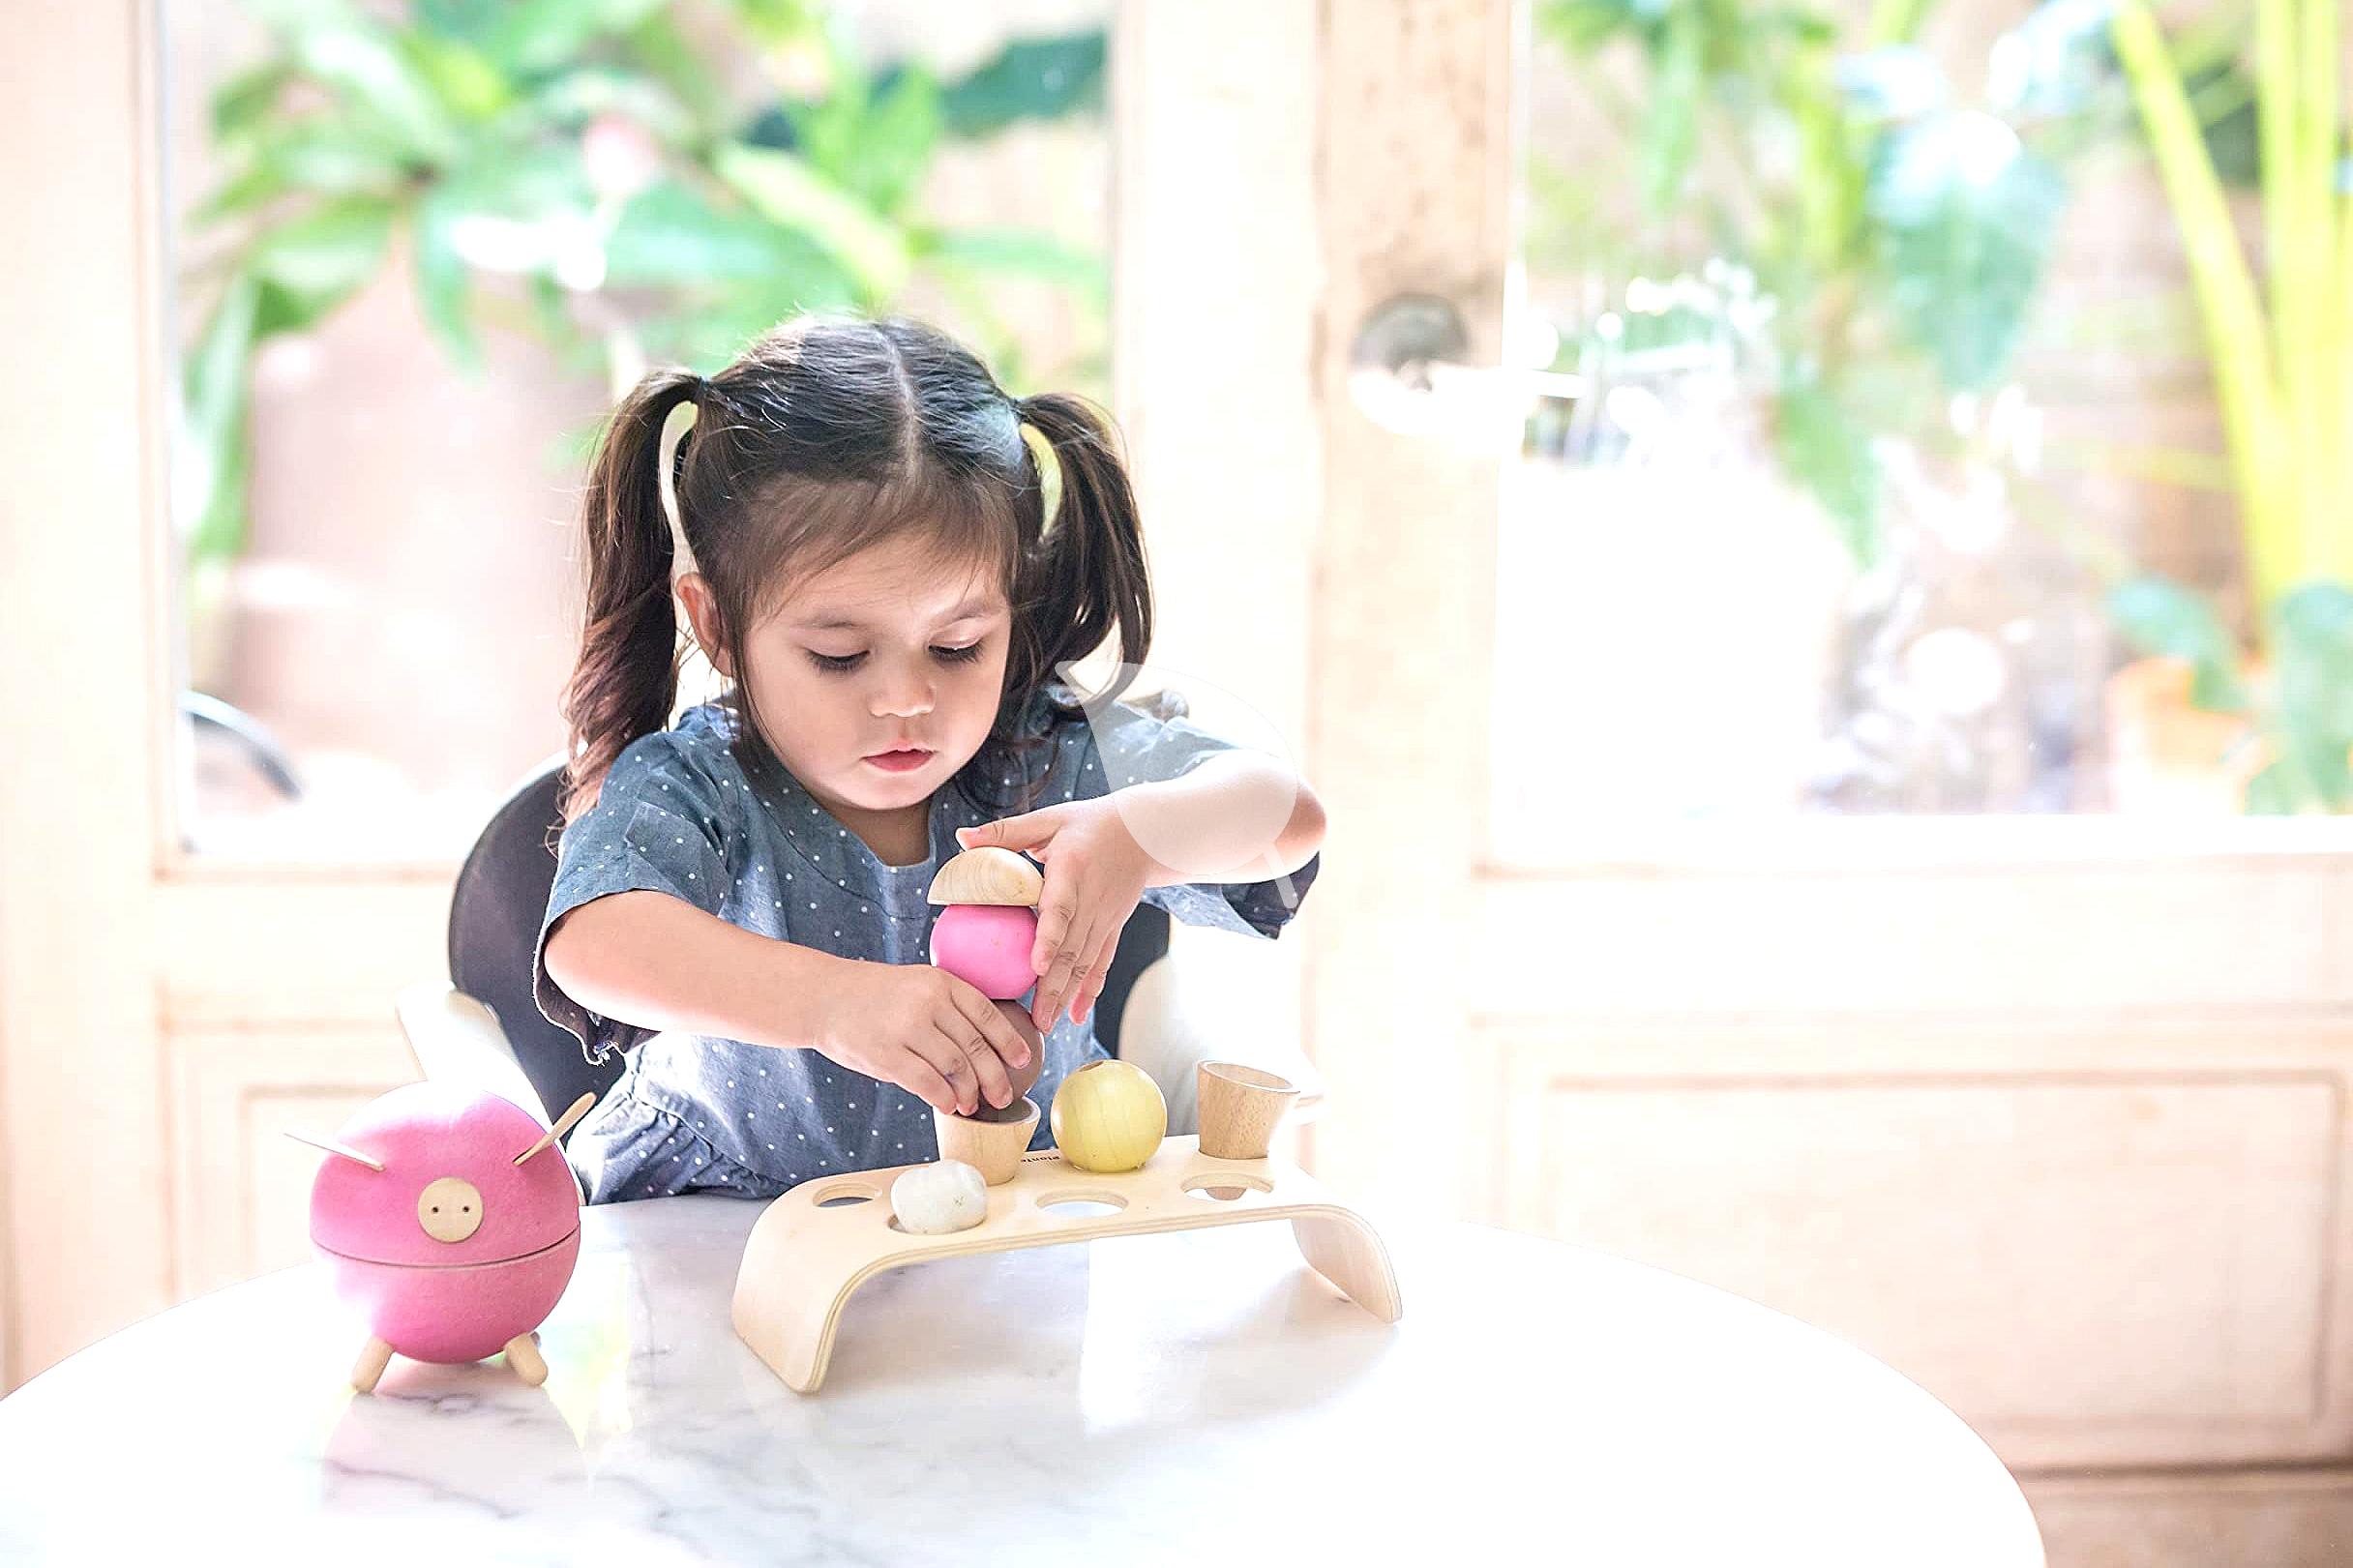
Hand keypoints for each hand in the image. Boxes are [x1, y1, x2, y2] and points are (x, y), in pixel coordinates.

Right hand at [807, 960, 1035, 1116]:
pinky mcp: (886, 1054)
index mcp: (940, 982)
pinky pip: (928, 1083)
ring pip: (955, 1068)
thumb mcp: (916, 984)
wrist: (823, 997)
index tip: (1023, 1060)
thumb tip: (986, 1048)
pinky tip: (948, 1105)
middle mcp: (928, 1001)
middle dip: (995, 1077)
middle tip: (1004, 1096)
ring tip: (972, 1104)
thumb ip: (947, 1007)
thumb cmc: (873, 996)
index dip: (1009, 1041)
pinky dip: (944, 1098)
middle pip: (975, 1045)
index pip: (987, 1013)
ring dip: (969, 1092)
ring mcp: (906, 1027)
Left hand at [956, 798, 1153, 1031]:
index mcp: (1072, 869)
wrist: (1145, 833)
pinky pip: (1102, 962)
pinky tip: (1075, 1015)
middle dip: (1054, 987)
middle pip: (1073, 948)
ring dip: (1067, 996)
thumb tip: (962, 840)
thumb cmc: (1089, 823)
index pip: (1060, 908)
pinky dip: (1090, 990)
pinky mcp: (1113, 927)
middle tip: (1035, 1019)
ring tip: (1047, 1024)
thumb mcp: (1049, 819)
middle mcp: (1092, 899)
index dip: (1049, 938)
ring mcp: (1106, 917)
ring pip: (1086, 962)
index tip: (1036, 966)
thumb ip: (1006, 832)